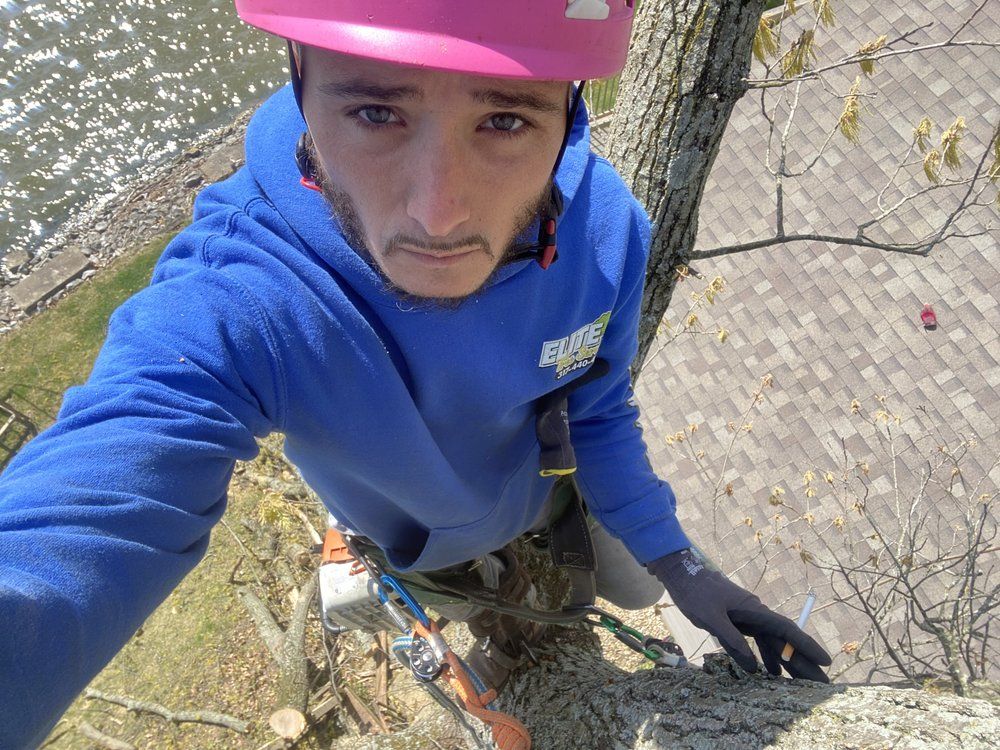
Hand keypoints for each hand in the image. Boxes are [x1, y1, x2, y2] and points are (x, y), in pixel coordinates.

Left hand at [648, 548, 831, 681]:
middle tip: (823, 685)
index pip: (787, 630)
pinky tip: (772, 674)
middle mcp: (757, 614)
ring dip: (787, 663)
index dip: (807, 646)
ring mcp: (748, 618)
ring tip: (801, 686)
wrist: (682, 574)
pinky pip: (758, 641)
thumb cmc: (696, 593)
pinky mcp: (738, 621)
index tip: (826, 662)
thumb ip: (731, 640)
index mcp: (755, 610)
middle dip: (804, 662)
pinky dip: (766, 657)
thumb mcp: (711, 618)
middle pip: (785, 640)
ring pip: (773, 643)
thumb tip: (753, 668)